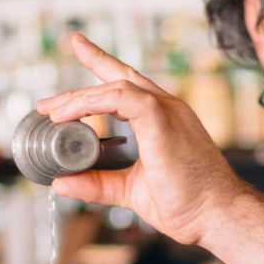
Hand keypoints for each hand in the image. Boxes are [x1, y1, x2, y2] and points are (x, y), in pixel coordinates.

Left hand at [36, 33, 244, 245]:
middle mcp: (166, 107)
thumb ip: (98, 183)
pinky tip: (73, 116)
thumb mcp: (130, 190)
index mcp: (162, 118)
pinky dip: (95, 103)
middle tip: (47, 103)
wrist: (217, 215)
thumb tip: (61, 183)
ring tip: (53, 115)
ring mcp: (167, 111)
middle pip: (118, 77)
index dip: (101, 62)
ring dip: (80, 98)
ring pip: (116, 86)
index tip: (77, 48)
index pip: (128, 82)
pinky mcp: (163, 122)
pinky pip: (125, 98)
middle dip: (80, 81)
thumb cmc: (187, 203)